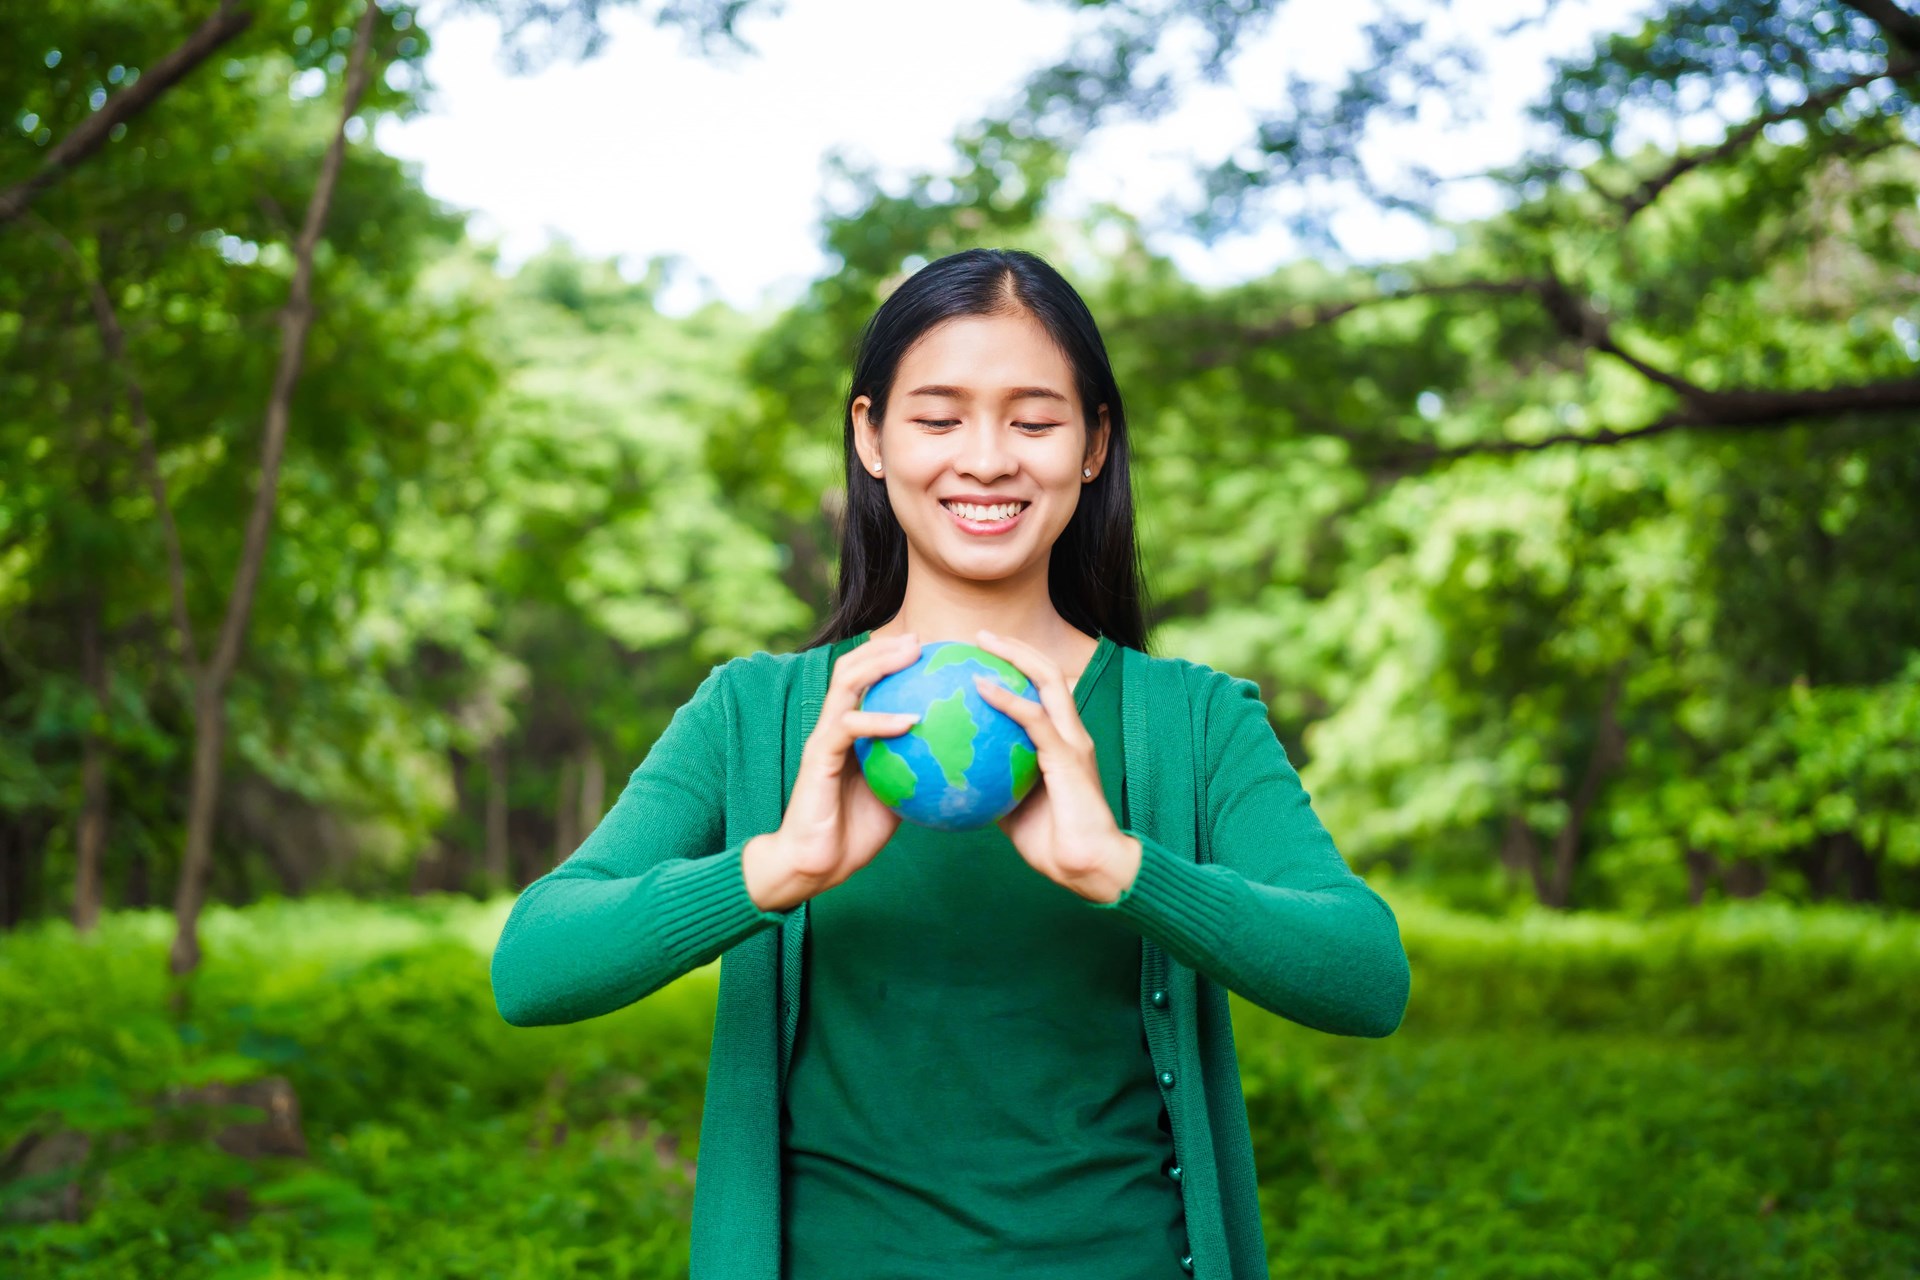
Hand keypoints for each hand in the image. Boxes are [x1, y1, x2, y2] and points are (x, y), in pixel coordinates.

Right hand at [743, 633, 923, 912]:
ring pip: (845, 685)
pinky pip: (849, 728)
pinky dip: (880, 720)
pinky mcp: (818, 758)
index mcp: (851, 731)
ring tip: (912, 655)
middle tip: (921, 641)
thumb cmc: (857, 831)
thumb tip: (965, 759)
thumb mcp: (900, 795)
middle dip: (885, 649)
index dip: (893, 660)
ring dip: (878, 665)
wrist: (818, 863)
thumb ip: (919, 770)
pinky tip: (911, 720)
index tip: (932, 651)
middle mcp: (834, 726)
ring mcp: (823, 739)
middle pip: (852, 669)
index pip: (867, 681)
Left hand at [969, 628, 1140, 902]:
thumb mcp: (1013, 808)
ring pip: (1048, 681)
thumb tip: (956, 776)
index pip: (1042, 691)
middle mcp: (1072, 733)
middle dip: (1015, 648)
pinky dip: (1006, 698)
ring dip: (1014, 656)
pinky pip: (1033, 718)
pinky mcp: (1067, 758)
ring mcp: (1073, 742)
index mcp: (1062, 743)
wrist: (1088, 868)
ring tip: (980, 643)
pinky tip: (979, 686)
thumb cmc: (1053, 844)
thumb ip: (995, 785)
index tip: (980, 657)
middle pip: (1048, 673)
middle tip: (978, 637)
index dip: (1017, 668)